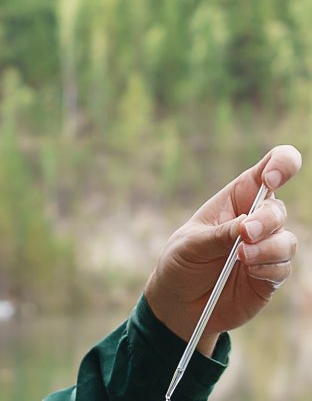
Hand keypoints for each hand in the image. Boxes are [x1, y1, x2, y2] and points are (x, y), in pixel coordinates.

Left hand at [144, 144, 300, 355]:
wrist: (179, 303)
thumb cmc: (181, 262)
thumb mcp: (192, 244)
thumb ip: (221, 234)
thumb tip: (249, 226)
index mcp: (234, 200)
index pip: (267, 171)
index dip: (280, 165)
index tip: (272, 178)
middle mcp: (255, 220)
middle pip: (278, 209)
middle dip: (265, 220)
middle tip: (245, 234)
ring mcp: (266, 248)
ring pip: (287, 240)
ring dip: (267, 248)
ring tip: (241, 257)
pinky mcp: (271, 274)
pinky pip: (284, 267)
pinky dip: (268, 268)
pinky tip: (249, 271)